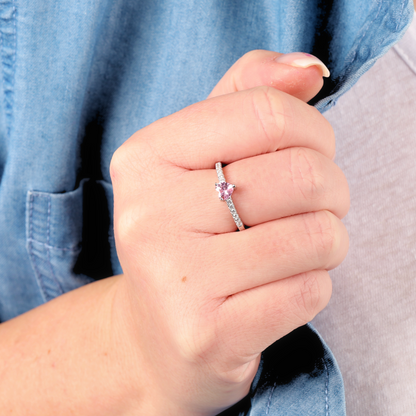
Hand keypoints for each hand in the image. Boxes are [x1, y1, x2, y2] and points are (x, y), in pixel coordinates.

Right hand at [110, 50, 348, 414]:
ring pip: (316, 237)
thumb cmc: (190, 234)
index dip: (314, 131)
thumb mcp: (200, 155)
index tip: (311, 152)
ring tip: (295, 249)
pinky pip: (308, 292)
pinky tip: (278, 288)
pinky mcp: (206, 335)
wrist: (160, 332)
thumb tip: (309, 71)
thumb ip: (249, 95)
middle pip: (302, 175)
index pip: (268, 113)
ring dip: (327, 241)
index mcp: (145, 158)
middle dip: (331, 191)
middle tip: (310, 207)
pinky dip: (313, 285)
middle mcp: (148, 216)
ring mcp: (174, 280)